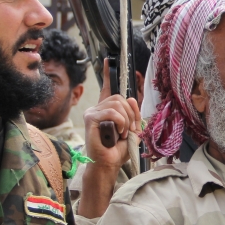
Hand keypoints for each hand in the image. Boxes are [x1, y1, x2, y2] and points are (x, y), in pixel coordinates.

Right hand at [78, 59, 140, 218]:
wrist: (108, 164)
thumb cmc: (117, 150)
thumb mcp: (132, 129)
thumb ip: (133, 114)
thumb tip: (130, 98)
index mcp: (107, 110)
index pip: (108, 87)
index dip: (108, 74)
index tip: (108, 60)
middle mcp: (97, 108)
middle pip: (120, 98)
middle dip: (131, 114)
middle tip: (128, 129)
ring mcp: (92, 112)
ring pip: (118, 104)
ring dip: (126, 120)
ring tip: (122, 133)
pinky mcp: (90, 118)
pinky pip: (113, 112)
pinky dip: (120, 123)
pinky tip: (117, 133)